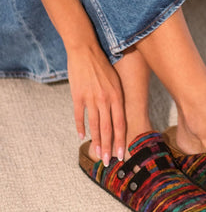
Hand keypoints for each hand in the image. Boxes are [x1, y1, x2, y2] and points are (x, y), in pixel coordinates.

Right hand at [67, 44, 124, 165]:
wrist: (86, 50)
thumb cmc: (103, 65)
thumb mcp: (116, 81)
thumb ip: (116, 99)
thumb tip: (117, 116)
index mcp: (117, 96)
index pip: (120, 124)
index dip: (120, 140)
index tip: (121, 154)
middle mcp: (105, 99)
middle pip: (108, 128)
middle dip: (108, 147)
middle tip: (108, 162)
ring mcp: (91, 98)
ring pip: (94, 125)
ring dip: (96, 141)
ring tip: (97, 153)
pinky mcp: (78, 95)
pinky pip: (79, 115)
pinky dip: (80, 126)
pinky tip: (81, 136)